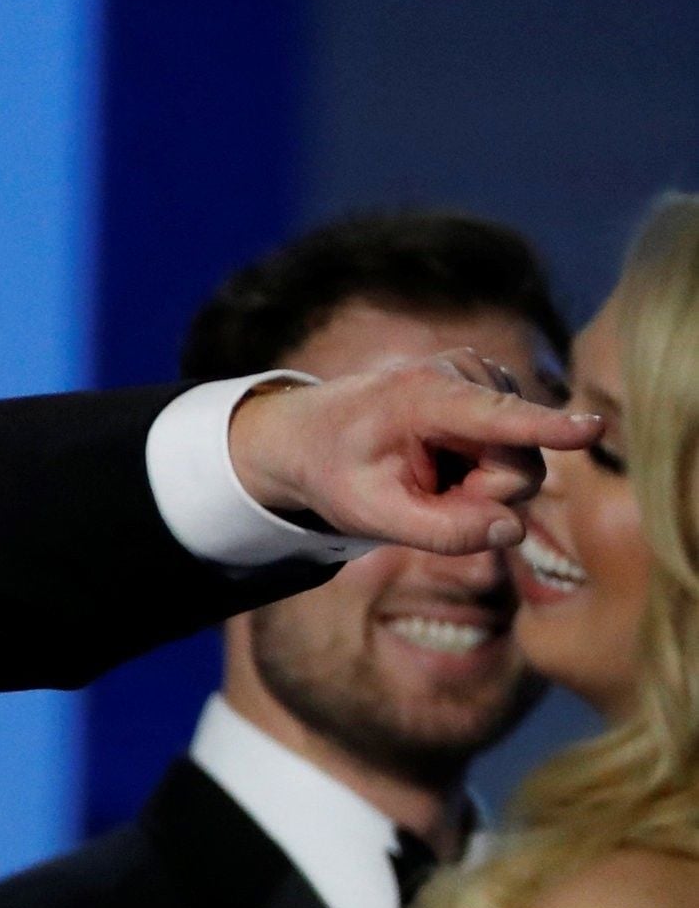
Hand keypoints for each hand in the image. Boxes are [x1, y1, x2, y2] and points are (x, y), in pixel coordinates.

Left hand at [228, 352, 600, 555]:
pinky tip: (442, 460)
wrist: (314, 434)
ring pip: (522, 465)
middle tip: (422, 494)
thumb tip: (513, 532)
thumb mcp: (369, 515)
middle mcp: (469, 375)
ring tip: (426, 474)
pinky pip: (517, 455)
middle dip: (479, 498)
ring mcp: (490, 380)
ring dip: (477, 488)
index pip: (498, 419)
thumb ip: (439, 531)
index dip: (548, 427)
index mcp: (425, 397)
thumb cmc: (337, 473)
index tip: (594, 430)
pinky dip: (480, 472)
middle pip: (519, 468)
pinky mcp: (501, 393)